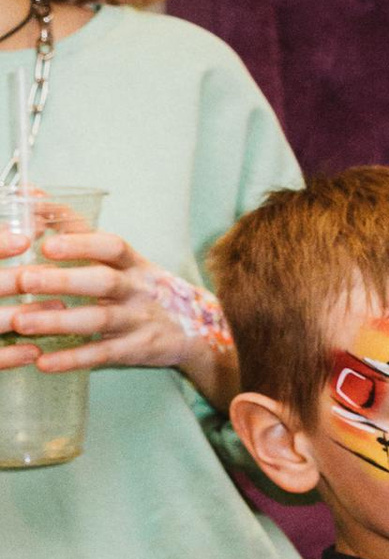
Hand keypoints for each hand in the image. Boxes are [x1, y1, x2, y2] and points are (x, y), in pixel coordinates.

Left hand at [0, 217, 233, 393]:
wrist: (196, 328)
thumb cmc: (142, 288)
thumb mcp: (121, 259)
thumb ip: (78, 230)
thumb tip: (33, 195)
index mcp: (133, 263)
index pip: (112, 246)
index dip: (82, 243)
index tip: (48, 244)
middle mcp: (139, 288)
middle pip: (104, 281)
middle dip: (64, 280)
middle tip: (26, 280)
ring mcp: (140, 320)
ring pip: (100, 319)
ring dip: (59, 320)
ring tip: (22, 322)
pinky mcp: (137, 349)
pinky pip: (103, 354)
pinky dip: (74, 359)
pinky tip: (44, 362)